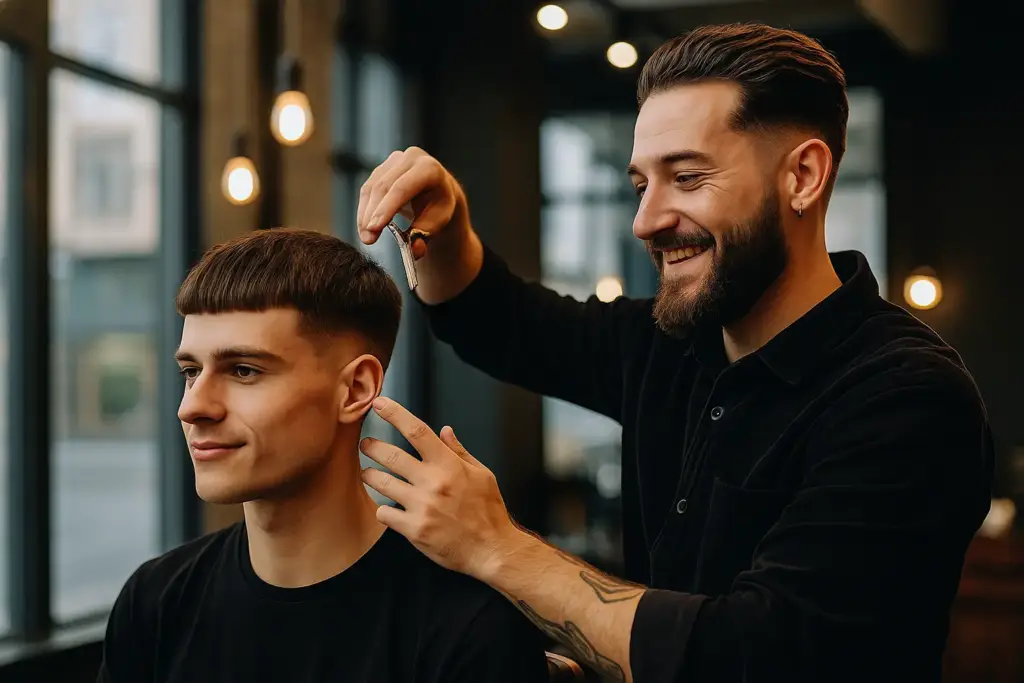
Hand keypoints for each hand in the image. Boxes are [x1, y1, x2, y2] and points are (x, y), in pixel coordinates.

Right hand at [356, 146, 466, 256]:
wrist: (437, 192)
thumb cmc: (438, 207)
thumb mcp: (437, 222)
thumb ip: (425, 236)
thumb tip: (415, 250)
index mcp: (430, 168)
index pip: (403, 187)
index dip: (386, 208)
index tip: (374, 228)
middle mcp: (411, 158)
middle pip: (384, 187)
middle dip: (373, 214)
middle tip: (368, 239)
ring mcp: (394, 160)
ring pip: (372, 188)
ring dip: (365, 214)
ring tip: (366, 237)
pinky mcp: (382, 168)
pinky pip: (367, 189)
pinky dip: (364, 209)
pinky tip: (364, 226)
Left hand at [359, 396, 523, 577]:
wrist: (491, 550)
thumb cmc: (488, 513)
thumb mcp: (482, 475)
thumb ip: (459, 452)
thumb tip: (445, 431)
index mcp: (449, 466)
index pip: (417, 431)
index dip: (395, 414)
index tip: (380, 404)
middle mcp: (433, 483)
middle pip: (391, 455)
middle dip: (372, 446)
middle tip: (366, 444)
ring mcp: (421, 506)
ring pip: (381, 483)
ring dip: (371, 476)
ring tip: (369, 474)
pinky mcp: (413, 529)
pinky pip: (384, 512)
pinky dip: (383, 509)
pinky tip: (388, 509)